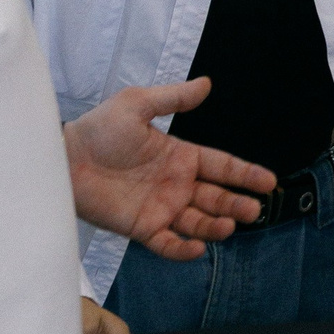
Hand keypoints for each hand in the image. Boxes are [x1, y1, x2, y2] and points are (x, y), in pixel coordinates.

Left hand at [64, 78, 276, 260]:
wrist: (65, 158)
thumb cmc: (99, 129)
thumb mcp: (137, 104)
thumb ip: (173, 98)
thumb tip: (207, 84)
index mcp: (180, 156)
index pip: (221, 166)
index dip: (245, 174)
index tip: (268, 182)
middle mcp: (176, 184)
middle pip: (216, 197)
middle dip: (237, 204)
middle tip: (254, 210)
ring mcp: (160, 208)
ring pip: (198, 222)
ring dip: (216, 226)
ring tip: (229, 226)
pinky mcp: (141, 227)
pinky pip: (167, 243)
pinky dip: (183, 249)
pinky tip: (198, 248)